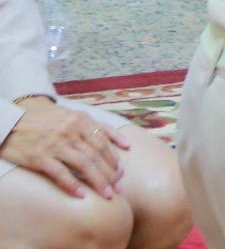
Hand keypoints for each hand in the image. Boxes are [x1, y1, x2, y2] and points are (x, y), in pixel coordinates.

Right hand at [0, 98, 127, 198]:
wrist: (13, 121)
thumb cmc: (48, 120)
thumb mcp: (74, 116)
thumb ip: (97, 128)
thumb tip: (124, 144)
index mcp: (81, 120)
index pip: (104, 142)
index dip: (114, 159)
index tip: (122, 172)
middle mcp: (71, 131)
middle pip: (97, 155)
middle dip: (110, 173)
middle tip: (119, 188)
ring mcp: (56, 144)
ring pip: (83, 164)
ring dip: (98, 181)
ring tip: (107, 193)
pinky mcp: (40, 156)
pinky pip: (60, 173)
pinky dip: (73, 184)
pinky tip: (82, 194)